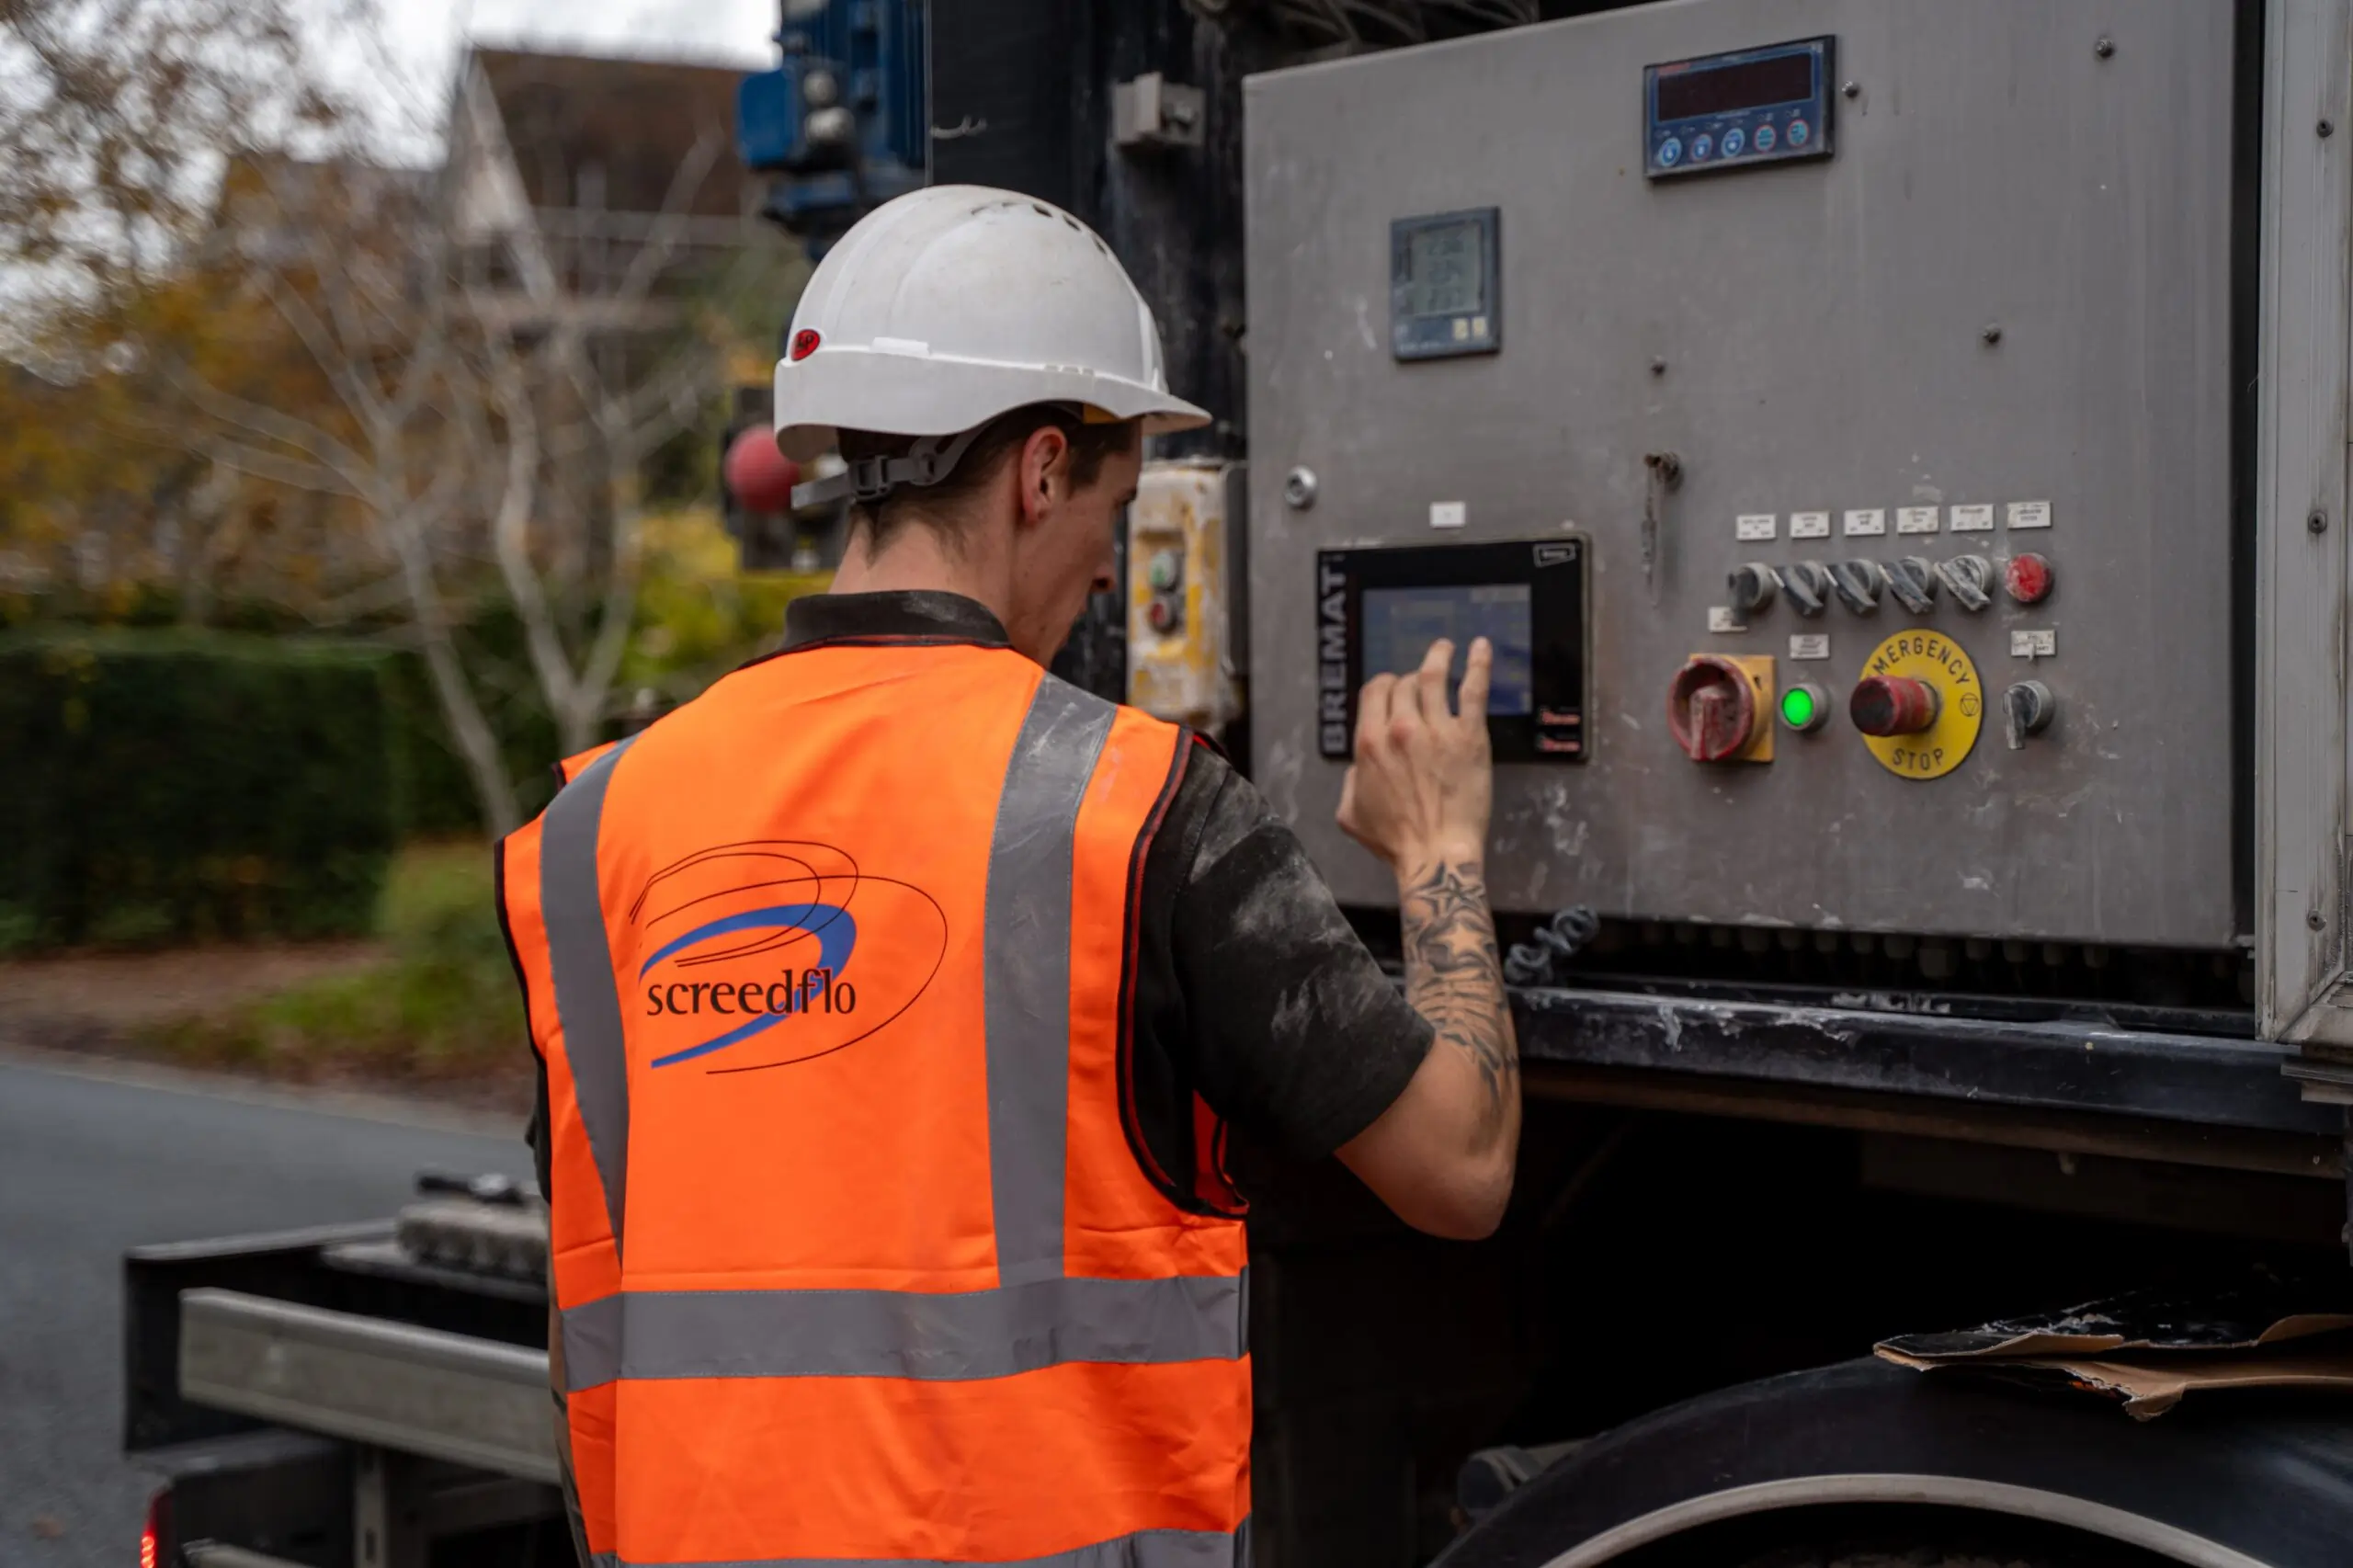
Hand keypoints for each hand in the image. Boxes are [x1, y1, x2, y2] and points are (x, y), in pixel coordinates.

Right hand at [1337, 636, 1493, 877]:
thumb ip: (1350, 781)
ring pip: (1433, 677)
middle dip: (1410, 679)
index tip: (1393, 687)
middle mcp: (1399, 728)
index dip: (1383, 685)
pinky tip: (1481, 647)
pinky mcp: (1468, 737)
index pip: (1374, 692)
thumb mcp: (1350, 813)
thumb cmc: (1394, 840)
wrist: (1435, 854)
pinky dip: (1477, 664)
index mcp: (1369, 742)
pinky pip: (1473, 690)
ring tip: (1444, 646)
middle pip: (1403, 683)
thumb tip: (1358, 768)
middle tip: (1421, 679)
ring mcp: (1435, 730)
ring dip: (1438, 656)